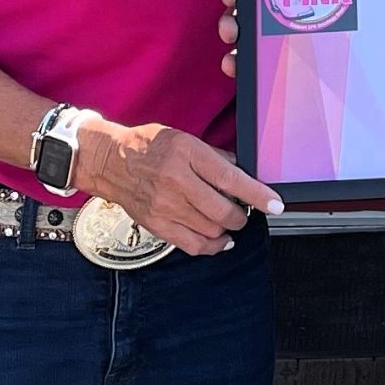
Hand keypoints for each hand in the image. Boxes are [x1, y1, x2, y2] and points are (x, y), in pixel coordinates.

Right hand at [78, 119, 280, 256]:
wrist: (109, 161)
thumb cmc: (147, 145)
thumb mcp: (185, 138)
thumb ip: (214, 156)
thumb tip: (240, 172)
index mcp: (187, 154)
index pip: (230, 179)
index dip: (257, 194)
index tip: (275, 204)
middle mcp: (176, 182)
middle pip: (222, 211)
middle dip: (242, 215)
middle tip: (246, 210)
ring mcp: (164, 206)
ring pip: (210, 230)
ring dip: (227, 229)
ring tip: (230, 221)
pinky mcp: (156, 224)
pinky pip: (191, 244)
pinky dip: (211, 246)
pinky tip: (220, 241)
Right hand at [220, 0, 323, 76]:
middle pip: (241, 6)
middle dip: (229, 16)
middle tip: (231, 27)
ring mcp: (279, 26)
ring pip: (245, 34)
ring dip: (232, 43)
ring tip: (233, 55)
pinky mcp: (288, 52)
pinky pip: (258, 60)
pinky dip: (242, 65)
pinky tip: (237, 70)